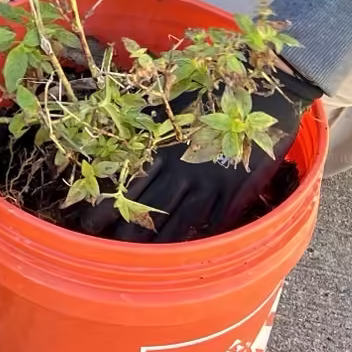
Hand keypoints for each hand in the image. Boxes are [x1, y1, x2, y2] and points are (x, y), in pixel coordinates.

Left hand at [74, 66, 322, 243]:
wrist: (266, 87)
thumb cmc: (215, 90)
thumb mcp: (173, 102)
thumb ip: (147, 120)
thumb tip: (108, 123)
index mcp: (164, 148)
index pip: (127, 184)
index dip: (105, 207)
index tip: (85, 223)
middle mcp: (183, 170)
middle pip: (148, 210)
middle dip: (124, 234)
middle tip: (104, 253)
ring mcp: (211, 182)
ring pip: (179, 223)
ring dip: (158, 245)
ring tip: (138, 265)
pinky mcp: (238, 190)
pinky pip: (217, 222)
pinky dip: (202, 239)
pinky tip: (189, 257)